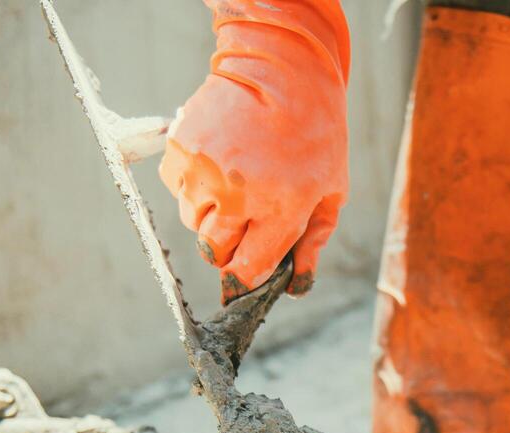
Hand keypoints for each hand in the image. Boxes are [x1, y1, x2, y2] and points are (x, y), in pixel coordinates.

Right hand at [160, 0, 349, 301]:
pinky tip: (219, 162)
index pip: (246, 268)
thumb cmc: (316, 131)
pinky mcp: (181, 150)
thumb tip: (295, 287)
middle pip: (213, 251)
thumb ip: (313, 242)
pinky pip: (178, 188)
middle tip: (243, 223)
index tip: (246, 273)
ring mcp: (205, 171)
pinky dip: (193, 184)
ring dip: (209, 215)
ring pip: (192, 222)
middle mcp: (239, 194)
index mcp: (281, 207)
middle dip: (227, 247)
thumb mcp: (331, 190)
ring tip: (235, 183)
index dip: (246, 277)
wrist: (283, 68)